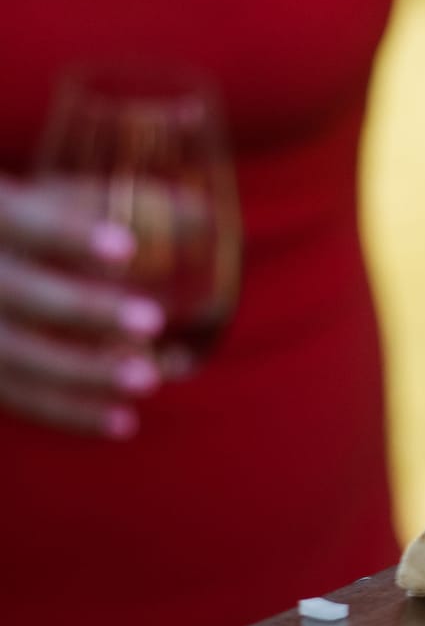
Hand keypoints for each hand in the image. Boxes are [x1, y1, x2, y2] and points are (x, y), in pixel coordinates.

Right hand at [0, 180, 164, 437]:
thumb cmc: (26, 229)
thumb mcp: (53, 202)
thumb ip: (114, 206)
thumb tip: (204, 215)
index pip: (17, 219)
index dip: (66, 235)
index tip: (127, 248)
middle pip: (19, 294)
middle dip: (83, 310)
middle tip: (153, 321)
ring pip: (14, 356)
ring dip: (83, 373)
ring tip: (149, 380)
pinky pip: (20, 398)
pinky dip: (69, 413)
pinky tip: (124, 422)